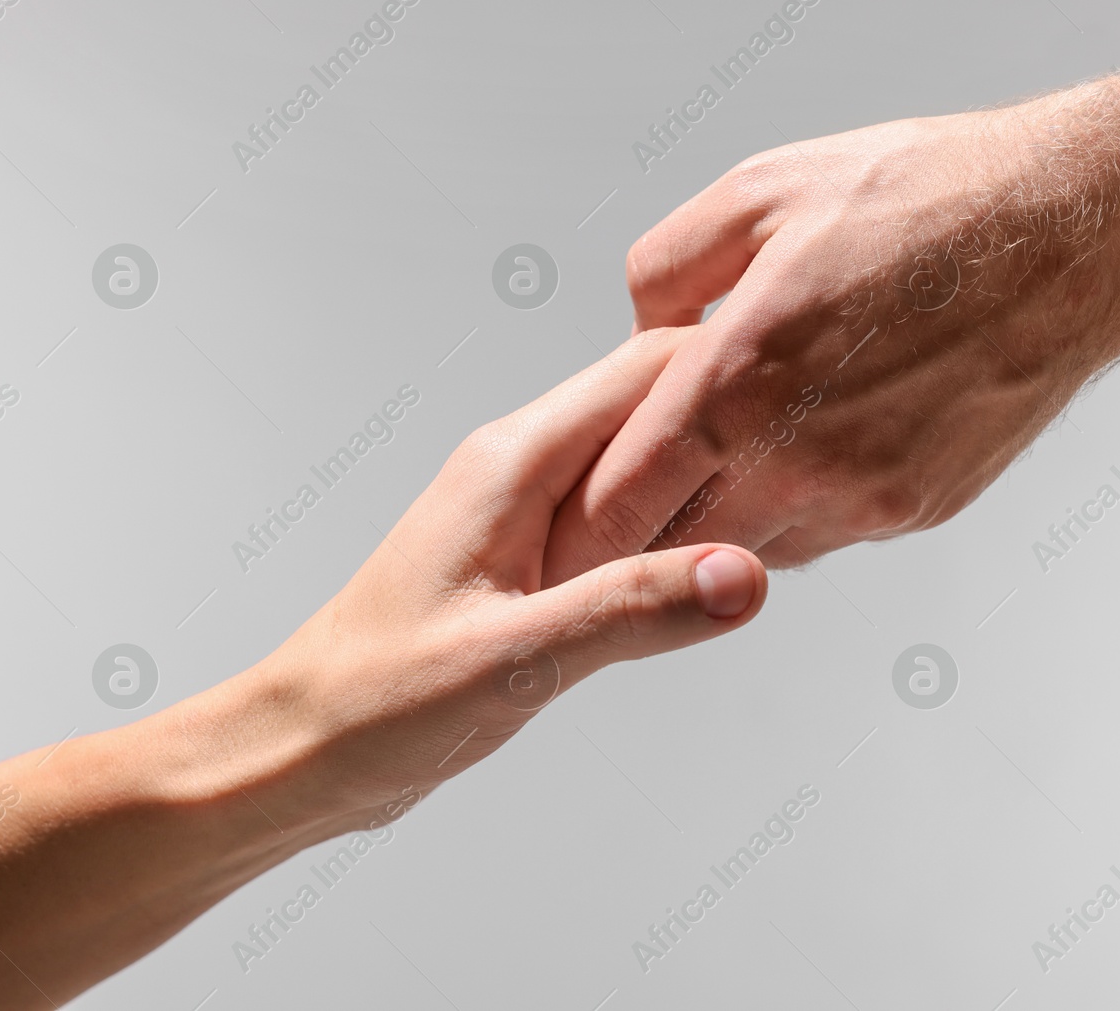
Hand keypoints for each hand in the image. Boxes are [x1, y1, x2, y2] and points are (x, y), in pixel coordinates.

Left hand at [249, 323, 769, 828]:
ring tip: (789, 518)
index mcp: (513, 462)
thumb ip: (630, 610)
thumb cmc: (374, 702)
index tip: (809, 403)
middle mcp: (522, 469)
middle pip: (654, 408)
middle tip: (817, 469)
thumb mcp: (513, 661)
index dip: (732, 378)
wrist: (302, 748)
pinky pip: (624, 523)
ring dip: (709, 489)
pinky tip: (717, 577)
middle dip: (735, 431)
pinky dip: (676, 539)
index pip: (645, 371)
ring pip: (644, 465)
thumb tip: (743, 575)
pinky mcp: (532, 561)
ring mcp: (527, 513)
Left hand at [542, 111, 1119, 580]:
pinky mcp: (918, 510)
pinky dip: (798, 502)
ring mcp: (866, 498)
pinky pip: (826, 532)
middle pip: (676, 542)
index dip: (577, 521)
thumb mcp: (761, 190)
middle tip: (633, 483)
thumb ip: (669, 268)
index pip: (617, 503)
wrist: (1073, 238)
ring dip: (723, 512)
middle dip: (645, 521)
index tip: (555, 522)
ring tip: (731, 445)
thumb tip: (642, 325)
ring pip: (752, 546)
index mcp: (739, 385)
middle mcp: (799, 464)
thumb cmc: (925, 199)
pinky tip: (811, 438)